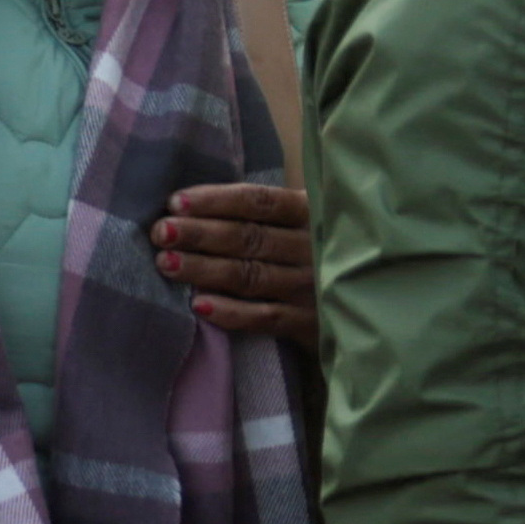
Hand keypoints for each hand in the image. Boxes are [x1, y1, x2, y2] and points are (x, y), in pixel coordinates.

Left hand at [153, 180, 315, 341]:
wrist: (363, 304)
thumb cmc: (313, 254)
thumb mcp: (300, 224)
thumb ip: (260, 214)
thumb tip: (188, 206)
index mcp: (311, 213)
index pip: (260, 202)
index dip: (216, 200)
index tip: (176, 202)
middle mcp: (314, 247)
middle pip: (249, 237)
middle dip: (200, 234)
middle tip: (160, 232)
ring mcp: (314, 286)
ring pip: (250, 275)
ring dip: (204, 269)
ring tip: (165, 263)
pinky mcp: (310, 323)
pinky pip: (265, 317)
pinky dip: (231, 312)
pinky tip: (198, 305)